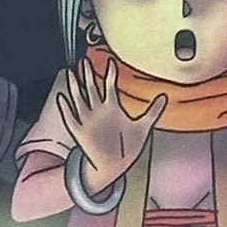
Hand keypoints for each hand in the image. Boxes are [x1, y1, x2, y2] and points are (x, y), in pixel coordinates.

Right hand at [56, 58, 165, 196]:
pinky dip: (65, 109)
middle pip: (91, 88)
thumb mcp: (143, 127)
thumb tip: (165, 96)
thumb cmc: (127, 146)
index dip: (110, 73)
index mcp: (112, 109)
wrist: (115, 166)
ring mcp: (88, 122)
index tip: (110, 61)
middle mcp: (99, 112)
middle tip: (85, 60)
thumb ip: (153, 111)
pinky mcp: (81, 133)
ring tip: (70, 72)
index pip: (109, 86)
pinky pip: (71, 119)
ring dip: (74, 87)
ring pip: (79, 99)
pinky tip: (62, 98)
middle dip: (88, 75)